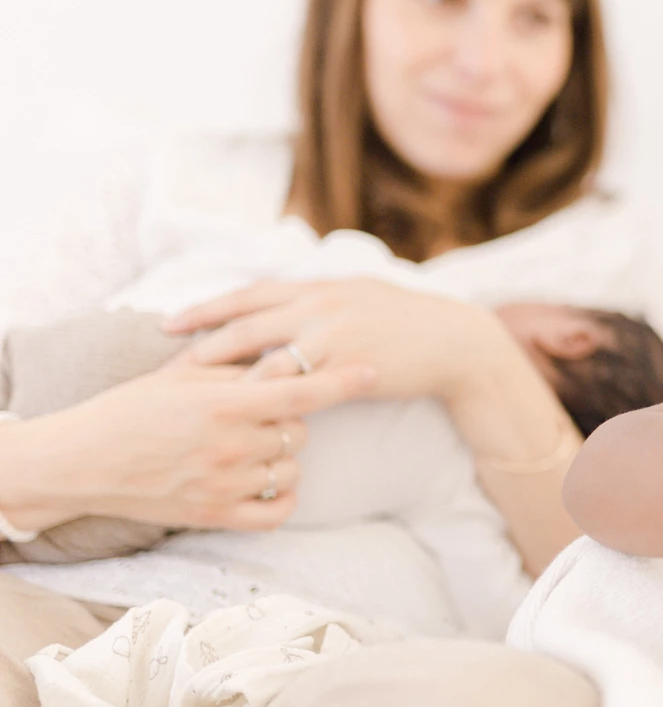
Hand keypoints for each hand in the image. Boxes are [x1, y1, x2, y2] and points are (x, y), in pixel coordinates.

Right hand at [34, 363, 373, 530]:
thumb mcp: (183, 375)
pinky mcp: (215, 516)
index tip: (374, 370)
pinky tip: (268, 484)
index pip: (302, 392)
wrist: (82, 460)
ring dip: (284, 458)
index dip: (344, 382)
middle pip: (300, 432)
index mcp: (225, 403)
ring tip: (253, 448)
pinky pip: (276, 513)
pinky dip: (281, 499)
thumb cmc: (132, 409)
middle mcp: (231, 445)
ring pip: (292, 470)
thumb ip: (236, 368)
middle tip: (260, 416)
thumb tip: (282, 357)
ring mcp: (225, 484)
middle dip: (290, 421)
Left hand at [167, 278, 501, 402]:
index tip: (168, 323)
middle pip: (242, 324)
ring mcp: (331, 334)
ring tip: (193, 404)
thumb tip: (286, 304)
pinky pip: (294, 385)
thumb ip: (320, 300)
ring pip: (261, 357)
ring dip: (224, 380)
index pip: (248, 294)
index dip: (204, 308)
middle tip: (163, 370)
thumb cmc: (409, 323)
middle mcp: (318, 304)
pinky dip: (264, 401)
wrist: (454, 342)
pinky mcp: (345, 365)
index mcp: (317, 287)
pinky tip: (243, 419)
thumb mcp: (360, 296)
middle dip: (199, 348)